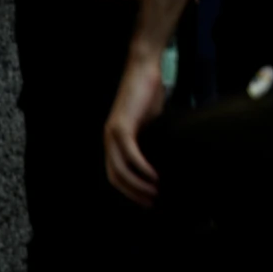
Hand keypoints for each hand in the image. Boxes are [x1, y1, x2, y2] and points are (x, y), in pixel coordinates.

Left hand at [103, 49, 165, 206]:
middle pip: (115, 178)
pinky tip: (154, 175)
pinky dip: (141, 168)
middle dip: (133, 194)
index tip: (148, 200)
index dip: (130, 190)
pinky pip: (130, 155)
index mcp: (114, 141)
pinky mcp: (122, 127)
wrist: (143, 69)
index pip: (117, 174)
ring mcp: (113, 134)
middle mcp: (109, 140)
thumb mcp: (150, 121)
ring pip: (120, 170)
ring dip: (138, 185)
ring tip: (155, 192)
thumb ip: (150, 138)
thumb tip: (162, 155)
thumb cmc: (148, 92)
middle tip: (151, 202)